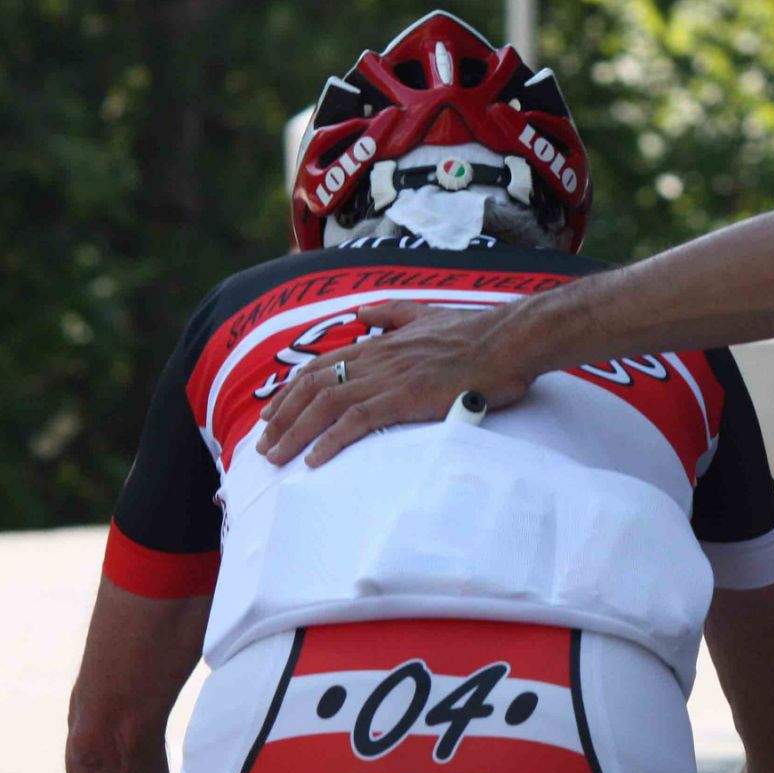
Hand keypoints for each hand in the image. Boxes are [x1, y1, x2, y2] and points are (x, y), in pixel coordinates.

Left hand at [256, 300, 538, 467]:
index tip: (272, 412)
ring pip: (325, 405)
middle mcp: (377, 358)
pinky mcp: (405, 398)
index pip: (322, 365)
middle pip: (313, 386)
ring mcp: (389, 377)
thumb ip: (393, 313)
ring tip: (275, 458)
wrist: (510, 339)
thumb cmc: (478, 333)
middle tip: (263, 445)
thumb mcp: (428, 314)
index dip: (291, 390)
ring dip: (294, 433)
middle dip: (281, 417)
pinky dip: (329, 441)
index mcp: (381, 342)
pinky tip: (314, 461)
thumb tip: (366, 311)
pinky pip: (355, 421)